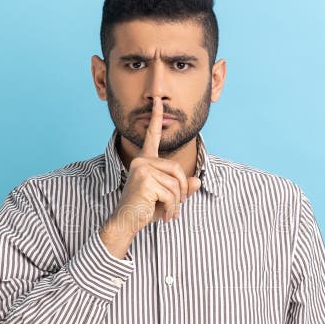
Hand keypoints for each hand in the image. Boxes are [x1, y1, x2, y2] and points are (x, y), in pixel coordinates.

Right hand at [104, 97, 201, 240]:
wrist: (127, 222)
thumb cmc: (145, 209)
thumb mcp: (168, 196)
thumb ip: (183, 187)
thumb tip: (198, 181)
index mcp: (145, 160)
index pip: (152, 136)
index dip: (156, 118)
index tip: (157, 101)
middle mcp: (141, 161)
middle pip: (176, 169)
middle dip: (182, 191)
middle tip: (177, 206)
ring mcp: (142, 169)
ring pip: (175, 183)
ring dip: (176, 202)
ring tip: (168, 213)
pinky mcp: (144, 180)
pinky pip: (171, 193)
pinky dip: (171, 207)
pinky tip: (163, 214)